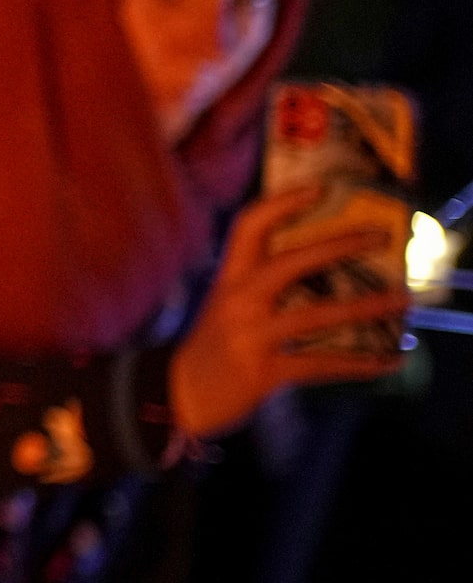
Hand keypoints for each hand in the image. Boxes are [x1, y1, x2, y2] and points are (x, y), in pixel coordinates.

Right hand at [169, 186, 408, 440]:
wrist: (180, 393)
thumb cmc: (215, 344)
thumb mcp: (229, 305)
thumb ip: (263, 286)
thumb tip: (328, 271)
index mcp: (229, 278)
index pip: (249, 227)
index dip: (283, 204)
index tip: (320, 188)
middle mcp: (238, 301)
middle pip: (289, 262)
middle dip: (337, 246)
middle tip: (378, 237)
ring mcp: (250, 336)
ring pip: (316, 315)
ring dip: (366, 307)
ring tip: (402, 300)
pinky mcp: (263, 371)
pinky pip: (321, 364)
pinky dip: (361, 364)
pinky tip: (390, 361)